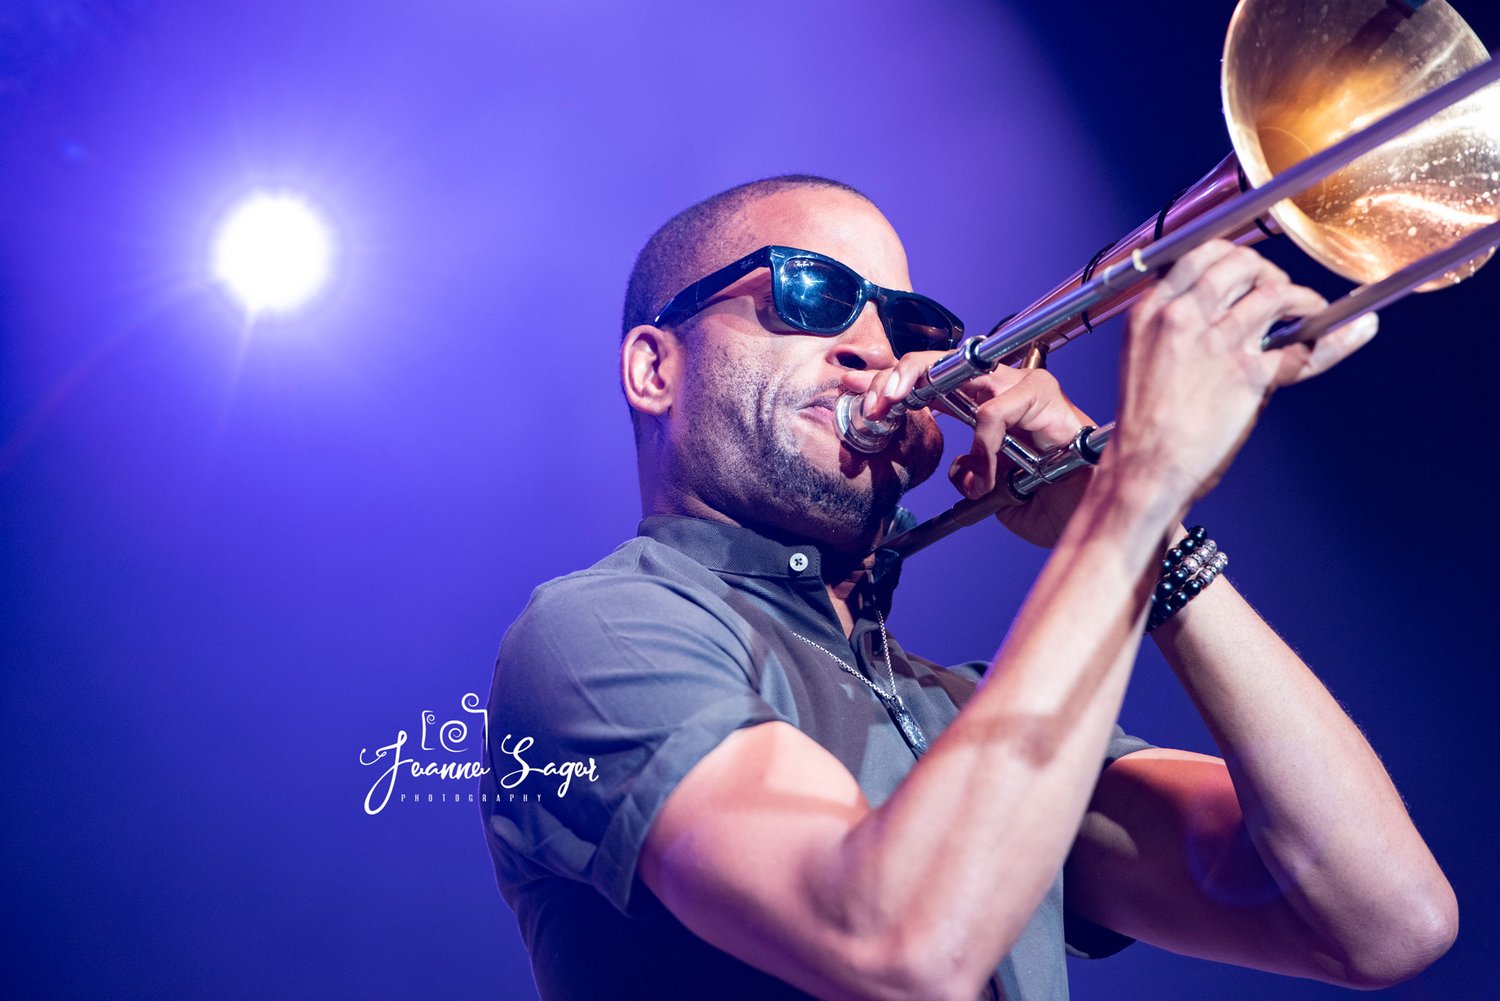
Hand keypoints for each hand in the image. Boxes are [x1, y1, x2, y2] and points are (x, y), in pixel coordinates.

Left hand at [853, 353, 1096, 547]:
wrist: (1090, 520)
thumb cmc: (1051, 503)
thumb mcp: (991, 494)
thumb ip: (968, 474)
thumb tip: (954, 466)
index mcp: (988, 405)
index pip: (935, 378)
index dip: (896, 383)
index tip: (864, 399)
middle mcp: (1006, 388)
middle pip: (943, 361)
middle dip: (898, 375)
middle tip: (873, 401)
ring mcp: (1026, 389)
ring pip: (964, 371)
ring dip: (921, 394)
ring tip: (896, 418)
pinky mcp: (1046, 400)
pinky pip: (995, 412)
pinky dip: (982, 445)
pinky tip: (987, 475)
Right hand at [1113, 240, 1377, 504]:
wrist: (1144, 467)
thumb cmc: (1144, 421)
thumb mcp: (1142, 355)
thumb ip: (1175, 324)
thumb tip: (1221, 305)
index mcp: (1150, 310)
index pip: (1201, 254)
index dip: (1234, 256)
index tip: (1249, 267)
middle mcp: (1182, 317)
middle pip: (1241, 264)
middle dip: (1269, 271)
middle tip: (1278, 290)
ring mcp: (1217, 342)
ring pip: (1274, 292)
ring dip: (1301, 298)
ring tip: (1309, 312)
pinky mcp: (1247, 372)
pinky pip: (1301, 346)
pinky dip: (1333, 339)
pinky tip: (1346, 332)